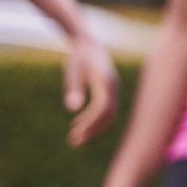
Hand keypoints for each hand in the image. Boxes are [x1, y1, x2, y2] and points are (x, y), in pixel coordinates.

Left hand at [62, 32, 118, 146]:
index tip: (75, 132)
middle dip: (92, 130)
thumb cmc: (79, 56)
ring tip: (76, 138)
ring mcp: (115, 91)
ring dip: (94, 128)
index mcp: (105, 82)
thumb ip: (73, 87)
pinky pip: (107, 111)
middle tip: (74, 142)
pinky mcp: (112, 93)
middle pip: (107, 115)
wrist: (90, 44)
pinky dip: (96, 120)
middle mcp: (114, 88)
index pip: (101, 107)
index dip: (90, 121)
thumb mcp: (73, 70)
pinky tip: (80, 125)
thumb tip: (71, 109)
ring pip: (109, 115)